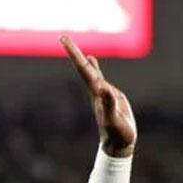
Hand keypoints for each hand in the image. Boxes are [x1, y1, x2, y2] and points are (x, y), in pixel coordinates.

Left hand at [61, 35, 136, 156]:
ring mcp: (102, 93)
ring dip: (82, 59)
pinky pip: (100, 77)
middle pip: (84, 68)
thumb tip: (104, 89)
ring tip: (74, 47)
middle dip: (74, 52)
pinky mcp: (110, 95)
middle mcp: (96, 91)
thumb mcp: (115, 120)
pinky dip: (95, 67)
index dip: (75, 54)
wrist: (119, 145)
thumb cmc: (118, 134)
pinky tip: (92, 62)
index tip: (63, 40)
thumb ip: (110, 104)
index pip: (84, 70)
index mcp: (96, 93)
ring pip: (90, 71)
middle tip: (63, 37)